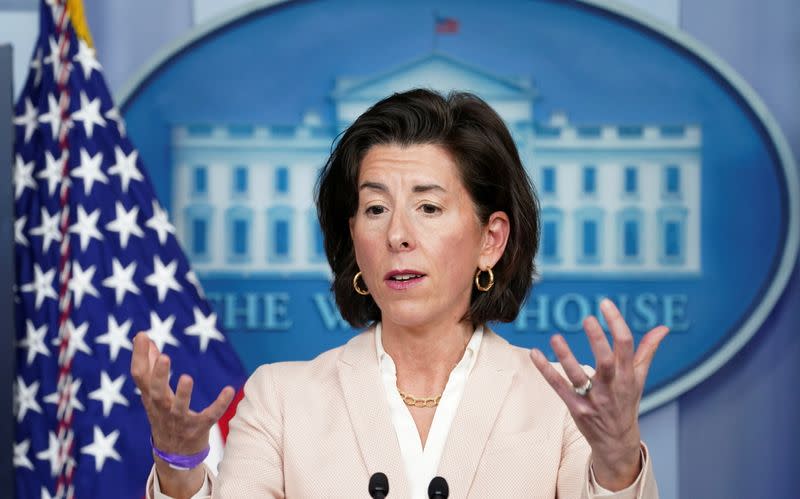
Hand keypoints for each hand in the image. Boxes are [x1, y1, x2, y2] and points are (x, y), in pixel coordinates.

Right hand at [130, 332, 234, 494]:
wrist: (174, 455)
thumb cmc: (164, 416)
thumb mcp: (153, 393)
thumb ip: (150, 366)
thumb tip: (143, 337)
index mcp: (151, 398)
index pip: (140, 376)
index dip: (139, 356)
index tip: (142, 335)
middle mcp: (162, 409)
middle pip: (156, 392)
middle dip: (159, 375)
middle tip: (165, 357)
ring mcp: (180, 420)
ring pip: (179, 407)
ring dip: (183, 394)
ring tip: (187, 378)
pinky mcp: (199, 428)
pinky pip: (210, 416)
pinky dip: (219, 404)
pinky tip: (229, 390)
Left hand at [529, 299, 667, 490]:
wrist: (617, 442)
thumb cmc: (627, 402)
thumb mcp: (639, 378)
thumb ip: (648, 350)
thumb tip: (663, 327)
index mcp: (628, 376)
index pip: (626, 347)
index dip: (617, 324)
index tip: (605, 303)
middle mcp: (612, 387)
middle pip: (606, 362)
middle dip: (598, 341)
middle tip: (588, 319)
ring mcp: (593, 399)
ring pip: (579, 377)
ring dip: (566, 357)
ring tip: (556, 337)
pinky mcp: (576, 408)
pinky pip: (559, 387)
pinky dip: (546, 370)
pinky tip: (535, 353)